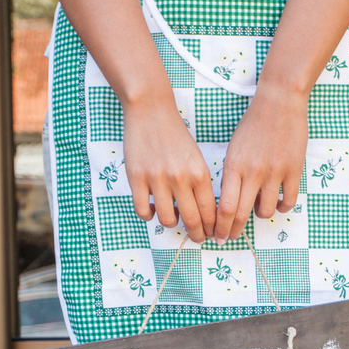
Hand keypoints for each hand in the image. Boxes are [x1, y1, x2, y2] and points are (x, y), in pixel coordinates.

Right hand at [123, 97, 215, 242]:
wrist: (150, 110)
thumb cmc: (175, 134)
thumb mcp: (196, 157)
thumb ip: (199, 183)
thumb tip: (202, 212)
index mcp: (199, 173)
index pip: (210, 212)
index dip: (212, 228)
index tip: (211, 234)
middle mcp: (180, 178)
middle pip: (192, 220)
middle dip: (197, 235)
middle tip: (197, 238)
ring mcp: (157, 179)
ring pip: (167, 220)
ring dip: (171, 224)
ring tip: (171, 218)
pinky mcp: (137, 178)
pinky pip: (143, 211)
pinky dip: (148, 216)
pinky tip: (151, 209)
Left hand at [215, 85, 309, 241]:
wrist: (279, 101)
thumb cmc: (252, 125)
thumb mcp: (233, 149)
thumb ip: (230, 175)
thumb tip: (228, 203)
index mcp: (233, 167)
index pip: (223, 207)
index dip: (219, 226)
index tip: (216, 234)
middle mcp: (252, 172)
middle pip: (240, 215)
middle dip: (232, 231)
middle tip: (230, 237)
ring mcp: (275, 172)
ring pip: (265, 211)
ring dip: (260, 216)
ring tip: (258, 210)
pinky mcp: (294, 170)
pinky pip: (289, 201)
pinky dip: (282, 208)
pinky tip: (278, 203)